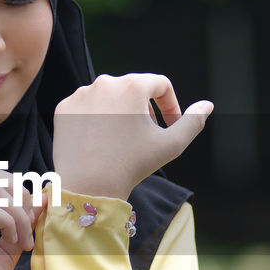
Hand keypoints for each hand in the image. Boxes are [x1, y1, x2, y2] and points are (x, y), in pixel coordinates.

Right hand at [0, 166, 46, 269]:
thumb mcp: (8, 249)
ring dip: (17, 213)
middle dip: (18, 194)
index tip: (30, 220)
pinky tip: (14, 244)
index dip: (15, 189)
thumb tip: (43, 197)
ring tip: (22, 241)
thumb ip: (22, 223)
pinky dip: (8, 222)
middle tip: (29, 225)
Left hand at [53, 73, 212, 199]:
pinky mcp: (64, 108)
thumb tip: (206, 105)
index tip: (169, 125)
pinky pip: (86, 106)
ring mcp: (81, 94)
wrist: (89, 187)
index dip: (170, 104)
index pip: (159, 84)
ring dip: (118, 112)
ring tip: (121, 140)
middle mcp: (104, 82)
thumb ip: (192, 122)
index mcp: (132, 86)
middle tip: (145, 136)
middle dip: (143, 109)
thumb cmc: (132, 165)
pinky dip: (95, 119)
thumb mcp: (171, 145)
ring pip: (108, 97)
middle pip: (133, 89)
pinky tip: (99, 141)